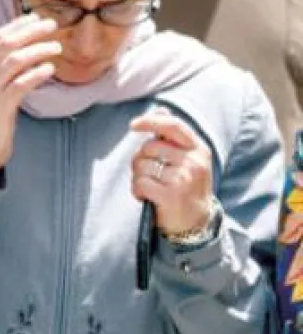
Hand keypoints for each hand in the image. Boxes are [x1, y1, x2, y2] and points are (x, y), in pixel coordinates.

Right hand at [0, 15, 61, 181]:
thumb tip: (23, 51)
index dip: (16, 25)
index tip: (35, 17)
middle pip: (5, 44)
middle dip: (30, 31)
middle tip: (52, 24)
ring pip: (13, 61)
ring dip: (37, 50)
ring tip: (57, 47)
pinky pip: (20, 84)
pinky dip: (36, 73)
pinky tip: (50, 68)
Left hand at [130, 108, 215, 237]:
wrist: (196, 223)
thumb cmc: (186, 187)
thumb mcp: (187, 160)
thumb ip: (173, 138)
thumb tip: (159, 110)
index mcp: (199, 150)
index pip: (173, 126)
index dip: (151, 121)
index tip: (133, 125)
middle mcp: (194, 162)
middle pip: (149, 147)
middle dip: (140, 159)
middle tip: (150, 174)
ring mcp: (183, 178)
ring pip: (141, 165)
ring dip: (138, 177)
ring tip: (151, 187)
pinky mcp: (171, 195)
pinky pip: (139, 183)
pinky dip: (136, 191)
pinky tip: (147, 197)